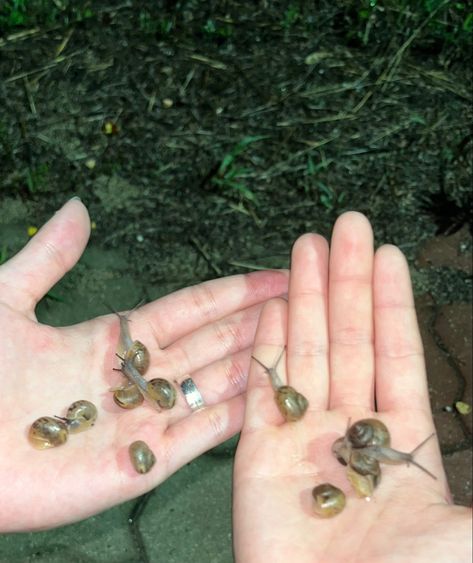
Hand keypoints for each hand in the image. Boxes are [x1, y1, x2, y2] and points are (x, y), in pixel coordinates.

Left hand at [0, 198, 287, 531]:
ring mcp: (144, 422)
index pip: (190, 309)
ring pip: (216, 387)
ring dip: (258, 364)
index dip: (233, 291)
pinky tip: (273, 397)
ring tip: (304, 340)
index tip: (275, 274)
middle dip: (260, 322)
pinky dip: (236, 417)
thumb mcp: (7, 302)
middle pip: (214, 344)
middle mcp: (138, 378)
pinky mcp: (141, 465)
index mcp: (113, 339)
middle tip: (308, 301)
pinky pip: (199, 437)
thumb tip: (78, 206)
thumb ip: (48, 258)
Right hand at [233, 212, 471, 562]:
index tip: (390, 257)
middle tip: (348, 226)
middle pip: (349, 339)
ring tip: (309, 244)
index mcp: (398, 443)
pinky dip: (270, 343)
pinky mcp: (257, 454)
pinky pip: (264, 386)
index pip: (396, 355)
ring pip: (307, 350)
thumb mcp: (465, 533)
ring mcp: (302, 437)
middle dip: (349, 281)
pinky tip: (277, 302)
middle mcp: (348, 429)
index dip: (392, 304)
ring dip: (308, 297)